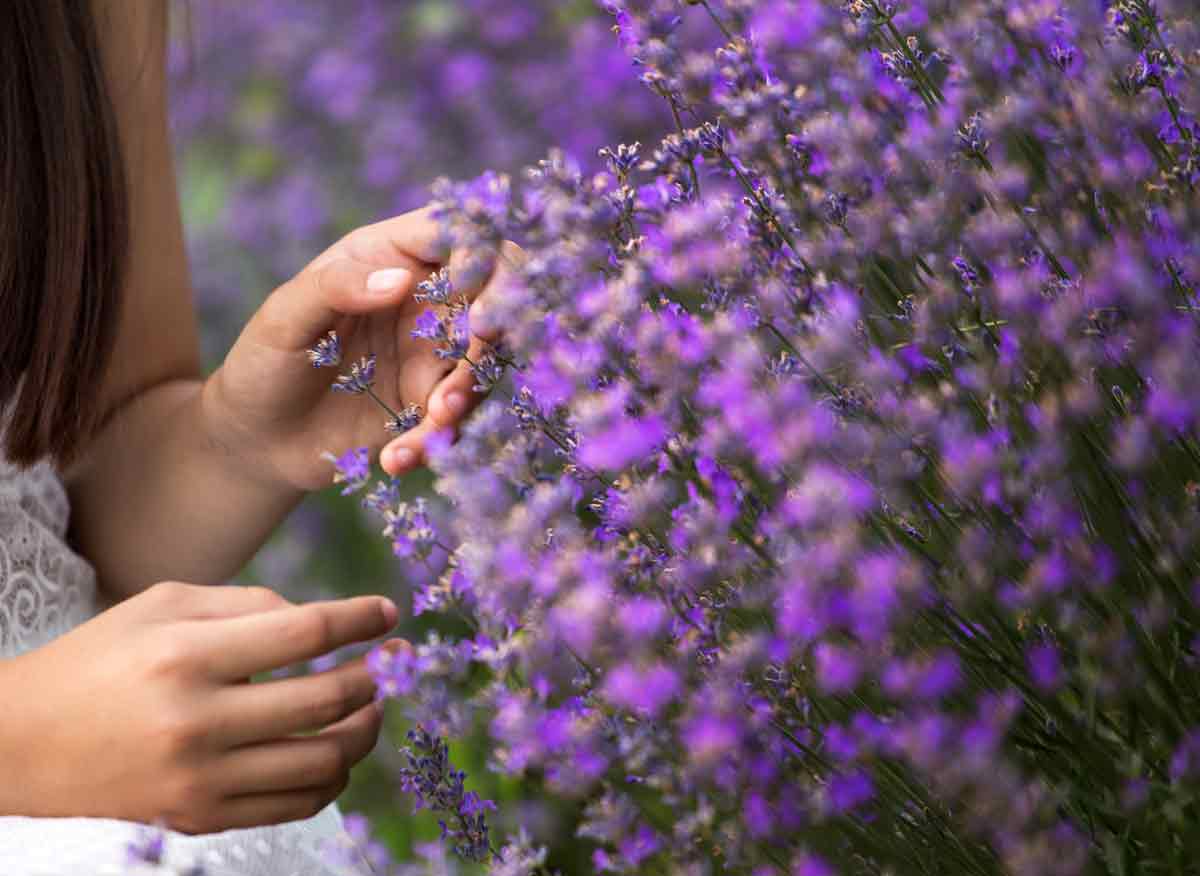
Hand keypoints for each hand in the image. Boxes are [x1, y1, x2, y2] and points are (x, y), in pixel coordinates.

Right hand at [0, 581, 402, 833]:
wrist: (21, 745)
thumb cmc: (100, 660)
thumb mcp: (162, 606)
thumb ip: (247, 604)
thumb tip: (321, 621)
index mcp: (187, 656)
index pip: (305, 633)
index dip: (360, 619)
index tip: (389, 613)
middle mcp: (198, 721)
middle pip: (326, 700)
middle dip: (376, 676)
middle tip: (393, 661)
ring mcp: (201, 779)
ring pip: (325, 761)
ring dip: (365, 730)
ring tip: (371, 706)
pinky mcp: (201, 818)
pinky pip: (298, 804)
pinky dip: (333, 776)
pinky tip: (336, 748)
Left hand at [203, 206, 520, 491]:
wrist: (256, 440)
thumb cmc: (261, 363)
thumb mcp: (284, 318)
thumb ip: (337, 288)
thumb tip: (402, 279)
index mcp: (390, 256)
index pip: (458, 234)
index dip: (484, 257)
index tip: (476, 302)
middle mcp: (423, 299)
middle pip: (492, 294)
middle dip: (497, 326)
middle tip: (479, 349)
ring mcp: (432, 352)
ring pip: (484, 361)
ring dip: (468, 392)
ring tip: (432, 422)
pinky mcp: (432, 403)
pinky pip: (458, 417)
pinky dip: (436, 440)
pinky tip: (396, 459)